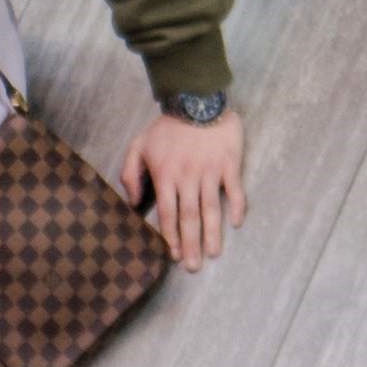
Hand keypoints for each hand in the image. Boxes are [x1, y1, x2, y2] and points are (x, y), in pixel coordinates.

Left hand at [120, 105, 248, 265]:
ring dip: (212, 233)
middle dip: (190, 244)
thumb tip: (133, 202)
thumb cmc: (167, 126)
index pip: (167, 213)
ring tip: (213, 254)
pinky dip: (236, 207)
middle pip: (189, 217)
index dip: (170, 236)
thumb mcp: (139, 145)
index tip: (172, 255)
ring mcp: (210, 171)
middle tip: (192, 267)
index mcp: (166, 175)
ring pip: (211, 208)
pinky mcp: (229, 164)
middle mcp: (188, 178)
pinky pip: (234, 189)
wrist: (196, 99)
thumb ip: (131, 173)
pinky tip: (236, 223)